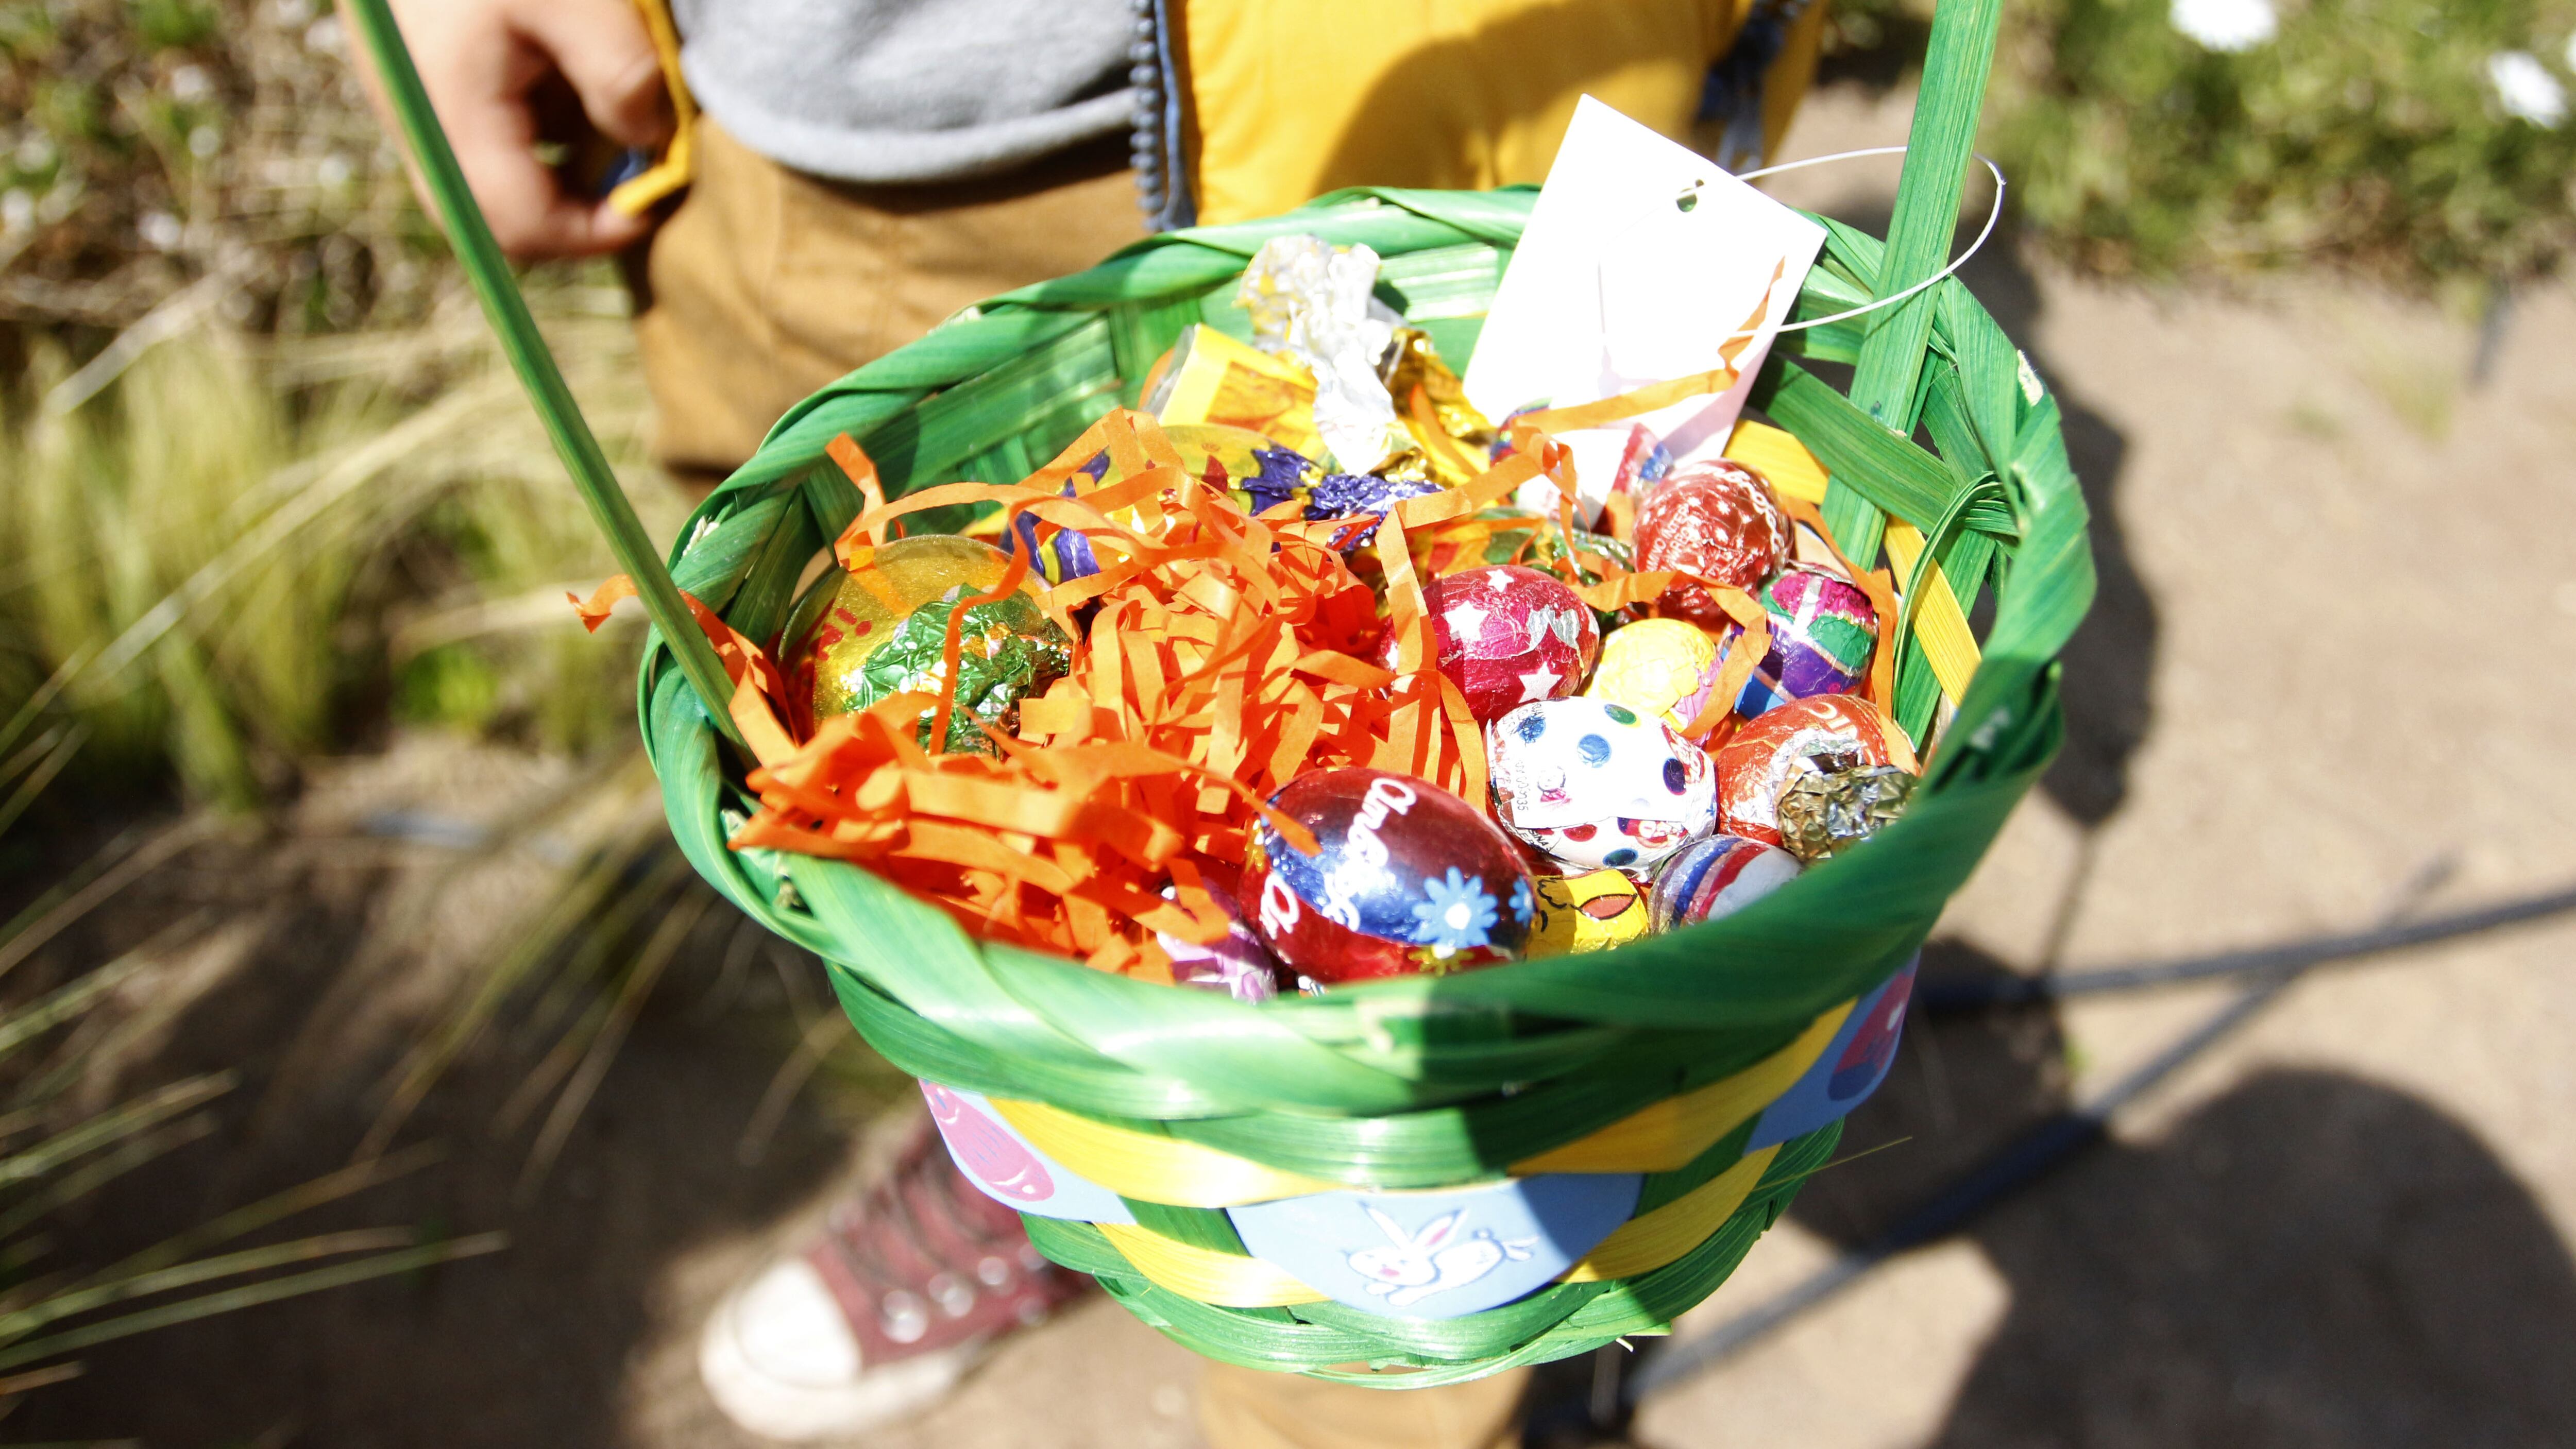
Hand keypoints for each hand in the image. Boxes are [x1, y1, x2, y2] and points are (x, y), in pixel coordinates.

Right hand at [344, 0, 672, 259]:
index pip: (519, 227)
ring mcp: (413, 101)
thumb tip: (652, 145)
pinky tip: (565, 77)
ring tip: (606, 117)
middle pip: (497, 218)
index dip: (595, 234)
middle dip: (576, 211)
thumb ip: (622, 78)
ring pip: (489, 177)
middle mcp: (418, 120)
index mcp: (450, 111)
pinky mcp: (420, 77)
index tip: (653, 200)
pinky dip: (536, 123)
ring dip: (558, 166)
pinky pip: (480, 132)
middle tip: (635, 173)